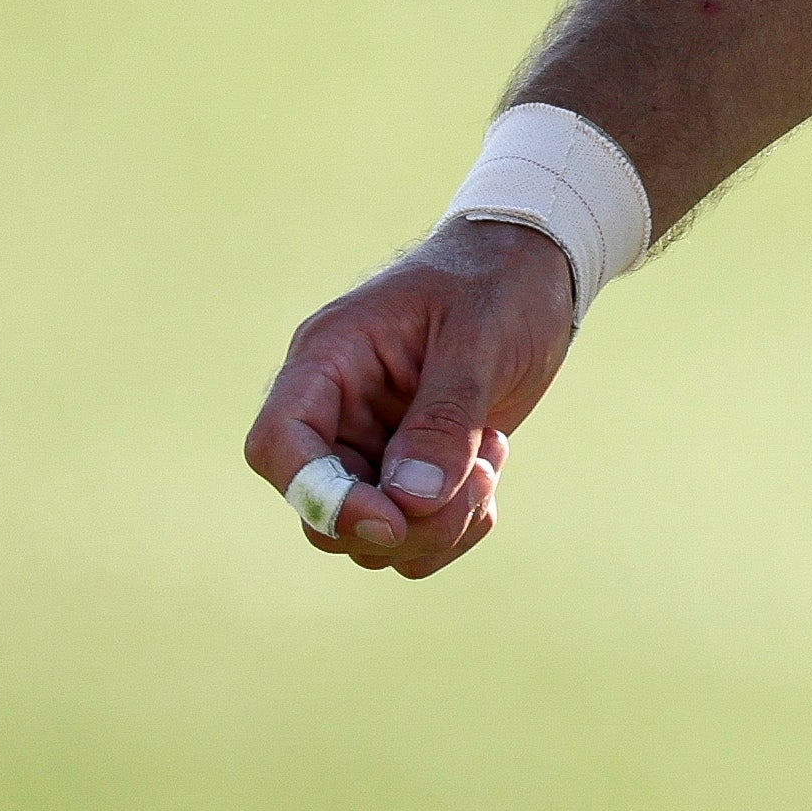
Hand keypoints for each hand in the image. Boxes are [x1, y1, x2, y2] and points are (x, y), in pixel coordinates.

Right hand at [244, 217, 580, 577]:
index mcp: (329, 360)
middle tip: (478, 477)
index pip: (277, 445)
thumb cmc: (498, 284)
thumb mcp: (479, 338)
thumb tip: (409, 502)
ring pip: (369, 539)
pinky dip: (452, 527)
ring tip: (491, 460)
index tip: (391, 518)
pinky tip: (490, 472)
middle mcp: (337, 412)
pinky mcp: (407, 472)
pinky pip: (409, 537)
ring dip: (438, 525)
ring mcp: (370, 447)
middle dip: (404, 523)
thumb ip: (444, 419)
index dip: (320, 497)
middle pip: (323, 514)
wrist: (534, 271)